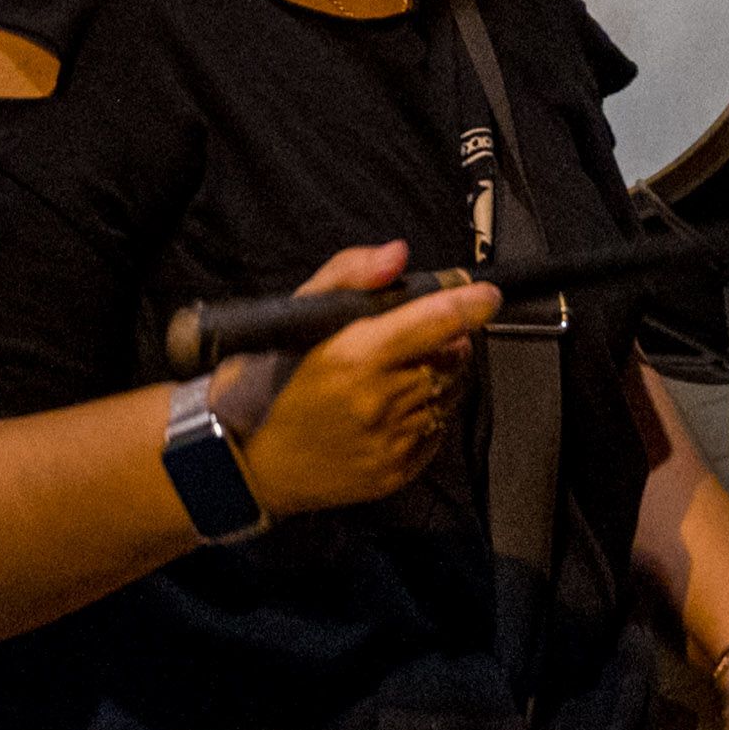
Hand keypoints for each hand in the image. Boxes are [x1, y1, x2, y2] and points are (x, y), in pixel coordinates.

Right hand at [209, 243, 500, 520]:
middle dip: (448, 339)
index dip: (470, 304)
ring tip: (403, 372)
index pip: (436, 322)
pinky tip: (392, 407)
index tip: (486, 294)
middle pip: (451, 358)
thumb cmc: (265, 379)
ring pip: (449, 395)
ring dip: (439, 376)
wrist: (242, 463)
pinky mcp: (394, 473)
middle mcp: (378, 401)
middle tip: (421, 334)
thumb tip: (398, 255)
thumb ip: (350, 275)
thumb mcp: (296, 315)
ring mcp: (390, 442)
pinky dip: (427, 413)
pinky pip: (436, 432)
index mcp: (354, 356)